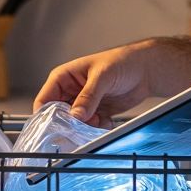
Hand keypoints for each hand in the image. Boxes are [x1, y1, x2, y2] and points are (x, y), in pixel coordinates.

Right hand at [33, 42, 155, 127]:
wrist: (146, 69)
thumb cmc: (123, 61)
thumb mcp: (103, 76)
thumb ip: (88, 96)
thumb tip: (75, 115)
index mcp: (64, 77)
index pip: (45, 100)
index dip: (47, 115)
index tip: (57, 127)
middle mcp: (71, 91)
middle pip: (59, 116)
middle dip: (69, 124)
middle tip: (82, 126)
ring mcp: (83, 103)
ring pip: (75, 124)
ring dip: (86, 127)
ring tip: (100, 120)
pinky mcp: (96, 112)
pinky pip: (90, 127)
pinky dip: (97, 128)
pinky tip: (108, 120)